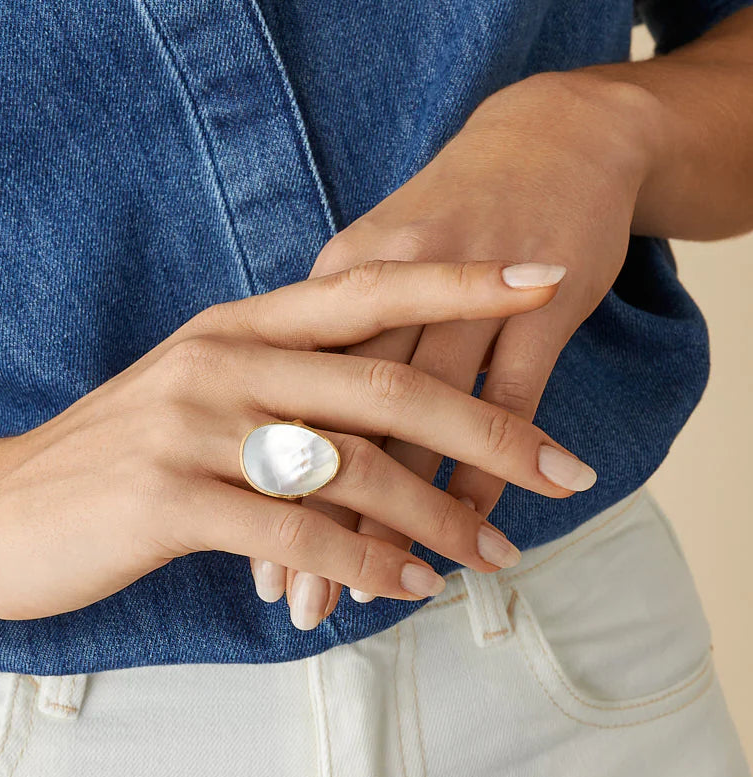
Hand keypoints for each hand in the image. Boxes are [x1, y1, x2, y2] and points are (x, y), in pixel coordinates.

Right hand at [0, 259, 593, 625]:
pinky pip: (298, 532)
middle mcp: (220, 363)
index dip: (458, 283)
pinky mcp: (170, 500)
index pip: (363, 291)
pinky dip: (366, 564)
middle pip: (386, 387)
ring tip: (496, 551)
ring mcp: (193, 428)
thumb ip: (271, 389)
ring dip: (439, 517)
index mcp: (232, 328)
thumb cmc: (105, 464)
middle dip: (489, 429)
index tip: (540, 281)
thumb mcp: (190, 400)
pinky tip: (407, 587)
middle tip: (565, 467)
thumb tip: (369, 414)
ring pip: (353, 469)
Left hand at [258, 71, 647, 622]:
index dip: (268, 492)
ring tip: (384, 593)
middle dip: (319, 524)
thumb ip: (326, 352)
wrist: (547, 141)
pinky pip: (506, 399)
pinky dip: (487, 471)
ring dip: (402, 518)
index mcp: (332, 280)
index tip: (256, 569)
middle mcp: (386, 285)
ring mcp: (463, 293)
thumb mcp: (370, 274)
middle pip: (340, 424)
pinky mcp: (536, 302)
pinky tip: (471, 528)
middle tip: (301, 608)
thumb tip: (277, 448)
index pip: (286, 407)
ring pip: (417, 424)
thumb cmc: (447, 224)